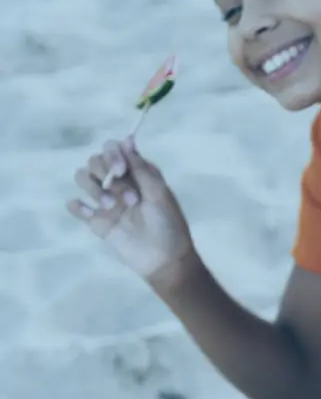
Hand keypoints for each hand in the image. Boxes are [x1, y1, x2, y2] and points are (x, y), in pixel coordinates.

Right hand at [67, 138, 195, 285]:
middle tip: (124, 193)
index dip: (113, 154)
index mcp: (137, 174)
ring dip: (92, 188)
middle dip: (104, 171)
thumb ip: (141, 168)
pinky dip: (77, 205)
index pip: (113, 150)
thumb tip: (128, 140)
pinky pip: (75, 206)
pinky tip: (90, 212)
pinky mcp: (96, 220)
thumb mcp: (159, 193)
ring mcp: (106, 201)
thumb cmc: (168, 224)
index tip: (121, 169)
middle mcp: (119, 183)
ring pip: (82, 178)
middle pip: (95, 161)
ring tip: (111, 207)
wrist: (164, 258)